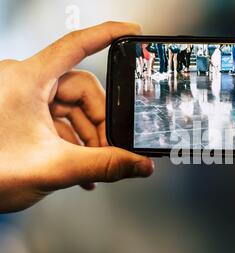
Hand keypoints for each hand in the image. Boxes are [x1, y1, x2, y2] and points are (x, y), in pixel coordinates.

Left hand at [0, 22, 153, 212]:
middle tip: (110, 149)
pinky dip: (73, 141)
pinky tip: (81, 165)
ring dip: (88, 138)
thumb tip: (139, 164)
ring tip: (92, 167)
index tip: (130, 30)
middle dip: (99, 123)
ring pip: (72, 108)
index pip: (76, 45)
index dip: (107, 34)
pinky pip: (59, 120)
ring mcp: (22, 98)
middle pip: (81, 90)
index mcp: (27, 80)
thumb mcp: (55, 168)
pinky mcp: (22, 113)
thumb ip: (104, 166)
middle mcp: (24, 82)